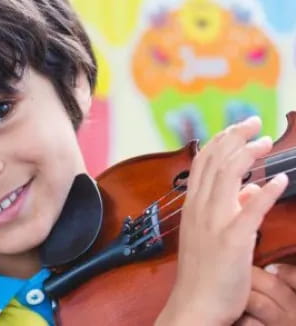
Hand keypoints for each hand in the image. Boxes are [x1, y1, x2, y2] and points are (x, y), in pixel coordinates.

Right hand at [156, 116, 288, 325]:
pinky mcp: (232, 241)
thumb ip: (228, 208)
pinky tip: (280, 181)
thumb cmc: (203, 271)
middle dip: (235, 137)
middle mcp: (200, 208)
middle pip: (215, 161)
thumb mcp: (210, 234)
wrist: (195, 304)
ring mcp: (214, 223)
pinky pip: (250, 210)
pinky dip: (266, 192)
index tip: (239, 128)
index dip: (221, 140)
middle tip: (254, 123)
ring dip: (247, 155)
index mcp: (193, 205)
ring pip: (227, 176)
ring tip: (265, 144)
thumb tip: (249, 189)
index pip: (203, 162)